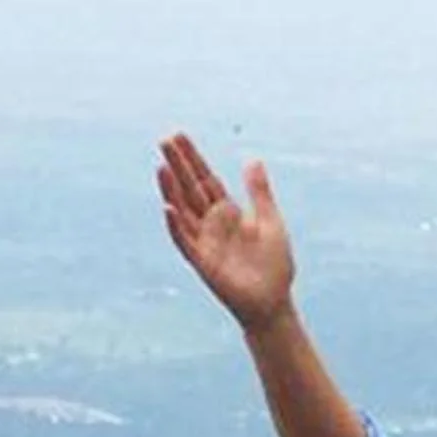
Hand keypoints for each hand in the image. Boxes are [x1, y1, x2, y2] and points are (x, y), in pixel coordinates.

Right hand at [157, 132, 296, 332]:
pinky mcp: (203, 262)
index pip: (205, 179)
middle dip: (178, 166)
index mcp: (227, 212)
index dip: (193, 158)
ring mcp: (204, 241)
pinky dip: (176, 226)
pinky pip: (185, 241)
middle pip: (190, 189)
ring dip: (171, 190)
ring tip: (161, 167)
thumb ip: (259, 192)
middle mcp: (211, 223)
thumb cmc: (274, 264)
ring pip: (182, 210)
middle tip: (164, 141)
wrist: (274, 301)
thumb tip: (252, 160)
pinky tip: (168, 208)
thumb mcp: (270, 221)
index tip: (178, 136)